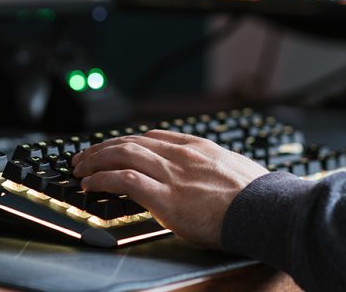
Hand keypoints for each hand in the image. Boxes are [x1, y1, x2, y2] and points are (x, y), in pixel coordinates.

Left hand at [71, 130, 268, 248]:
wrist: (265, 209)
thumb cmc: (258, 198)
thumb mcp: (238, 171)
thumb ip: (217, 170)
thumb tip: (214, 180)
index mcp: (200, 148)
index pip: (155, 136)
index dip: (130, 141)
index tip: (118, 147)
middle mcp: (182, 155)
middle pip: (132, 141)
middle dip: (104, 147)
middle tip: (86, 156)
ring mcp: (172, 174)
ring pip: (123, 155)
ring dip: (96, 160)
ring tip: (80, 168)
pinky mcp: (165, 197)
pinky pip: (123, 181)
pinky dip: (101, 179)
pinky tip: (89, 185)